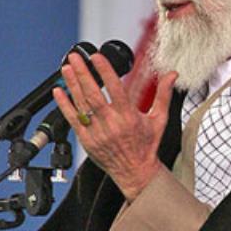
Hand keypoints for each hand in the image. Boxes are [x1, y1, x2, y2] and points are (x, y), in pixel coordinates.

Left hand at [53, 52, 176, 201]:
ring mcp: (97, 133)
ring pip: (81, 105)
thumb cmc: (147, 145)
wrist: (135, 173)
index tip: (97, 57)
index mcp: (129, 117)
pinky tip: (59, 91)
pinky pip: (72, 121)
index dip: (105, 71)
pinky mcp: (87, 140)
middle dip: (82, 74)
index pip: (115, 89)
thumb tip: (172, 75)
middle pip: (93, 95)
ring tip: (67, 67)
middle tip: (75, 57)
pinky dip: (64, 105)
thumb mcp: (160, 118)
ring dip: (73, 85)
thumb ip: (164, 94)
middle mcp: (111, 124)